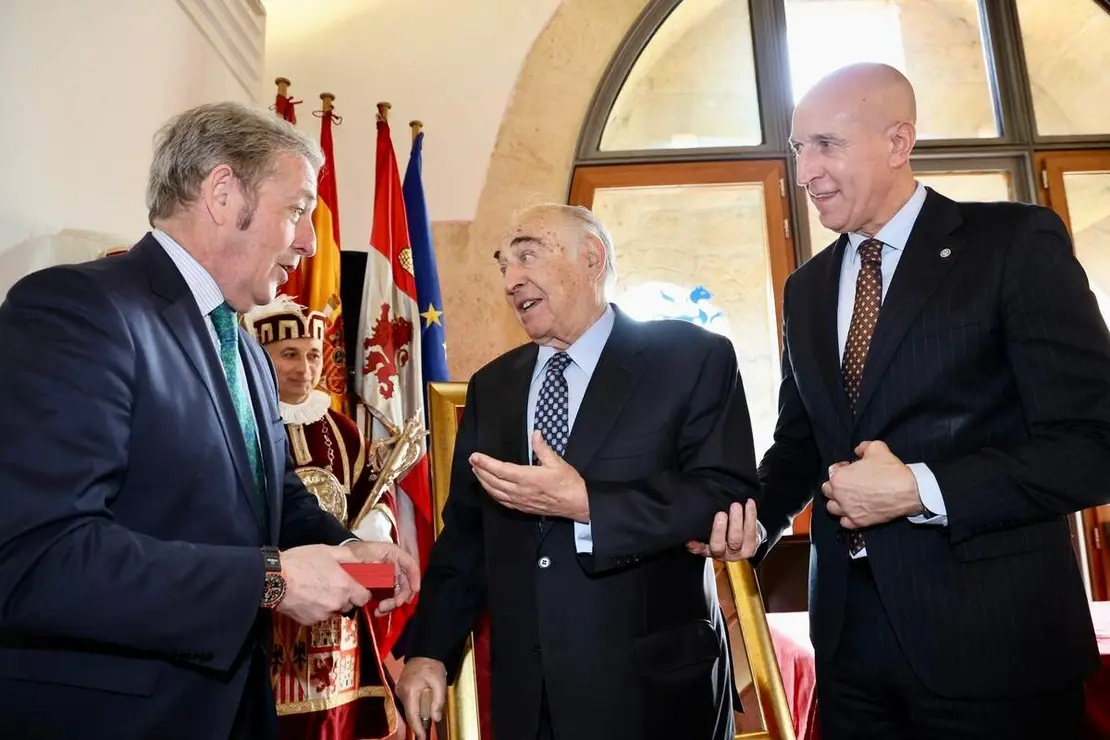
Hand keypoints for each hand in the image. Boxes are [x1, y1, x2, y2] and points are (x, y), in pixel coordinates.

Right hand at [275, 544, 369, 624]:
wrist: (273, 578)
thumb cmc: (299, 562)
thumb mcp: (327, 551)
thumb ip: (348, 556)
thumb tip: (360, 560)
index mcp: (345, 587)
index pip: (364, 598)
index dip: (361, 592)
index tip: (355, 587)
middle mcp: (336, 603)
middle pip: (349, 605)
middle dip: (344, 597)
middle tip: (332, 584)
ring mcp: (322, 615)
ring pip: (333, 611)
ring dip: (329, 603)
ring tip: (316, 589)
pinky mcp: (309, 621)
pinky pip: (318, 616)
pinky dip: (315, 609)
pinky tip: (306, 597)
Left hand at [343, 541, 420, 616]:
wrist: (343, 559)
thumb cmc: (355, 552)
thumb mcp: (364, 554)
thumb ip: (375, 564)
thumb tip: (386, 578)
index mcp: (394, 554)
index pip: (410, 564)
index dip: (414, 577)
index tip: (414, 589)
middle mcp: (396, 566)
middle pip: (406, 583)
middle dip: (400, 597)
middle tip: (390, 605)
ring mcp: (391, 578)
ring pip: (399, 593)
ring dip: (392, 604)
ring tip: (380, 609)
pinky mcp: (385, 587)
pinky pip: (390, 598)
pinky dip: (386, 606)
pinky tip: (378, 610)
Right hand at [396, 657, 446, 739]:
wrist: (424, 651)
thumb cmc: (432, 666)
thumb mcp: (440, 683)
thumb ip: (438, 702)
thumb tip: (436, 719)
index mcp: (410, 692)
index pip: (412, 716)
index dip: (418, 729)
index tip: (422, 738)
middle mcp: (401, 692)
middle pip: (409, 713)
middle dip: (418, 722)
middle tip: (426, 730)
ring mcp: (399, 690)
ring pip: (408, 708)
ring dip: (418, 712)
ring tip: (428, 708)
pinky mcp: (400, 688)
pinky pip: (408, 702)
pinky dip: (415, 705)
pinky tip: (424, 701)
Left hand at [469, 431, 588, 520]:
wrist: (577, 504)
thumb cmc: (568, 483)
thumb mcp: (557, 462)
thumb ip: (542, 448)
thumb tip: (535, 434)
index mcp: (528, 478)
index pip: (500, 469)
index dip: (485, 463)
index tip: (475, 456)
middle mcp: (521, 491)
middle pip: (494, 481)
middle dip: (480, 471)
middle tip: (472, 461)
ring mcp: (521, 501)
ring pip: (495, 493)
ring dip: (484, 482)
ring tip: (477, 473)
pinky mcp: (523, 508)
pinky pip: (503, 502)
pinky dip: (492, 494)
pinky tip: (489, 489)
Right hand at [686, 499, 760, 560]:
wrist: (742, 538)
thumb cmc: (721, 531)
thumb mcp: (706, 532)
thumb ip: (698, 532)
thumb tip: (686, 528)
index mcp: (709, 550)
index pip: (701, 549)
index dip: (696, 546)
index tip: (692, 538)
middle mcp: (724, 554)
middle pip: (720, 545)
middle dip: (721, 529)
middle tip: (721, 514)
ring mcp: (739, 552)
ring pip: (739, 538)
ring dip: (738, 520)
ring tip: (737, 505)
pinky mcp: (752, 546)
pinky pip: (752, 532)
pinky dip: (751, 516)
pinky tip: (749, 503)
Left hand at [822, 440, 923, 528]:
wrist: (908, 491)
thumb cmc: (890, 470)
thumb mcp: (876, 448)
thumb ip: (863, 447)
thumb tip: (858, 450)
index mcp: (839, 478)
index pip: (832, 472)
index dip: (841, 468)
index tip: (850, 468)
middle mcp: (839, 495)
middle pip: (828, 490)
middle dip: (836, 485)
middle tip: (849, 482)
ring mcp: (848, 511)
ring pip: (832, 508)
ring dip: (837, 502)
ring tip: (848, 498)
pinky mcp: (858, 522)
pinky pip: (844, 523)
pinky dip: (847, 518)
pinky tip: (854, 512)